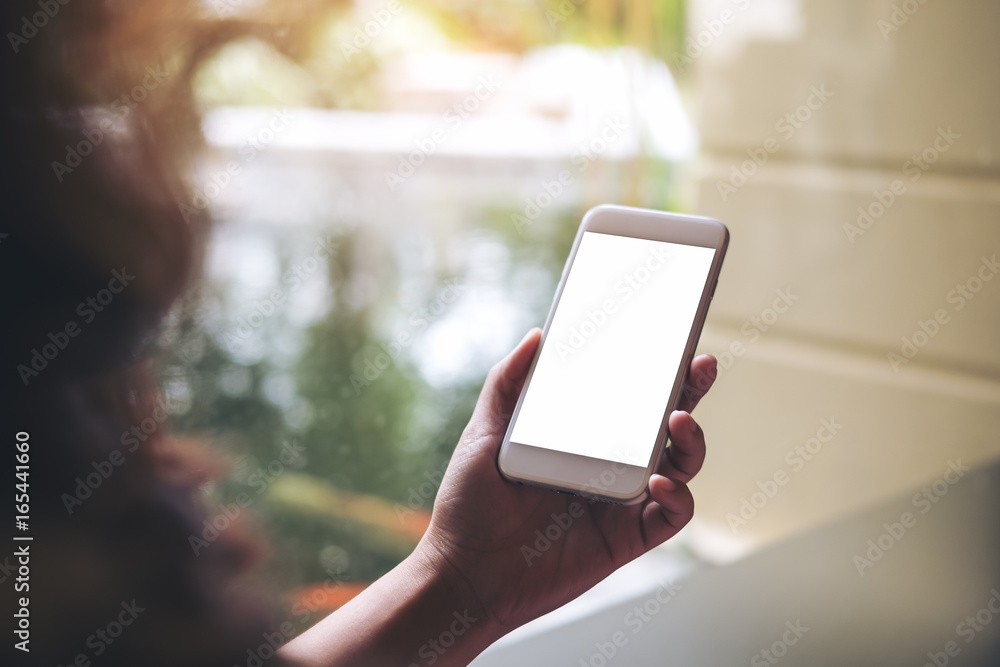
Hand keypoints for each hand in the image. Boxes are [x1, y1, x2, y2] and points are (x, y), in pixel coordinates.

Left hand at [416, 328, 716, 633]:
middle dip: (692, 391)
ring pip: (681, 465)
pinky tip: (659, 482)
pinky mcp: (627, 538)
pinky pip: (672, 515)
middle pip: (666, 423)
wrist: (465, 573)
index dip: (657, 370)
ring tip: (678, 422)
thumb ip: (506, 384)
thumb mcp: (483, 434)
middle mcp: (608, 465)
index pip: (629, 396)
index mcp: (581, 436)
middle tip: (701, 365)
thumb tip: (537, 337)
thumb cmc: (469, 505)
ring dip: (692, 441)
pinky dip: (678, 497)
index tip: (675, 340)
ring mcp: (622, 501)